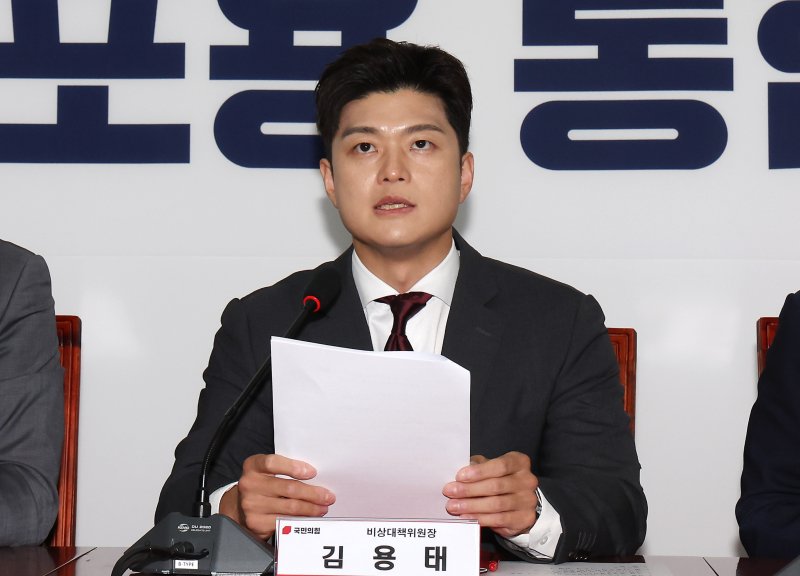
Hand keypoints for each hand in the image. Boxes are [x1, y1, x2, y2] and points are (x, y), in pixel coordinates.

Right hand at [219, 454, 334, 539]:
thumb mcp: (267, 471)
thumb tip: (315, 477)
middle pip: (287, 488)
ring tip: (323, 507)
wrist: (239, 506)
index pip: (272, 463)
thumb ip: (285, 470)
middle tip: (328, 496)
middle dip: (312, 493)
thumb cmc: (262, 485)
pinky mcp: (256, 523)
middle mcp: (249, 484)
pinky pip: (285, 522)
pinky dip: (301, 520)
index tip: (312, 472)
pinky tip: (310, 518)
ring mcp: (251, 505)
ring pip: (289, 507)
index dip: (293, 467)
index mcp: (253, 466)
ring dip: (311, 508)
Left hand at [442, 451, 538, 538]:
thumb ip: (478, 466)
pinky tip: (466, 517)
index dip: (479, 472)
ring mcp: (528, 501)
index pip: (500, 466)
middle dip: (469, 490)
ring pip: (496, 504)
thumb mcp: (491, 467)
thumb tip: (461, 470)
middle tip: (450, 492)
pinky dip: (480, 518)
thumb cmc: (501, 480)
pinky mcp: (524, 518)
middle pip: (496, 486)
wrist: (520, 502)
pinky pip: (499, 519)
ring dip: (472, 506)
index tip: (459, 476)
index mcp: (519, 463)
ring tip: (454, 506)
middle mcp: (527, 481)